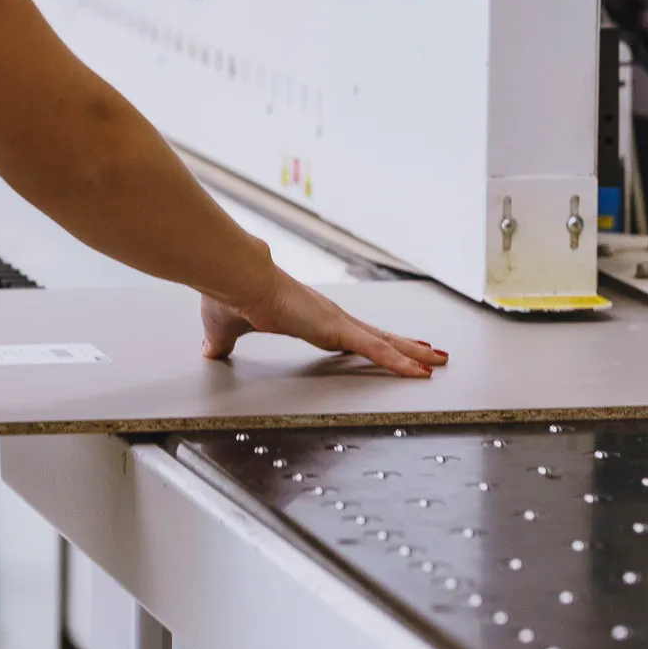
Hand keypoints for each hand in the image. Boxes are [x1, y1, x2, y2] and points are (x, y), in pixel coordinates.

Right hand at [200, 270, 449, 378]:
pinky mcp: (334, 328)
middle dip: (404, 346)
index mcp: (307, 319)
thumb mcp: (225, 331)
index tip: (386, 346)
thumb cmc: (231, 295)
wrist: (234, 278)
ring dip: (411, 353)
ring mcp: (335, 322)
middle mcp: (328, 318)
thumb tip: (210, 350)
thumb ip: (223, 343)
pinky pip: (374, 349)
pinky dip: (398, 360)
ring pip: (383, 342)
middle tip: (431, 353)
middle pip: (376, 337)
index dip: (369, 341)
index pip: (348, 334)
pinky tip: (417, 370)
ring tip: (437, 362)